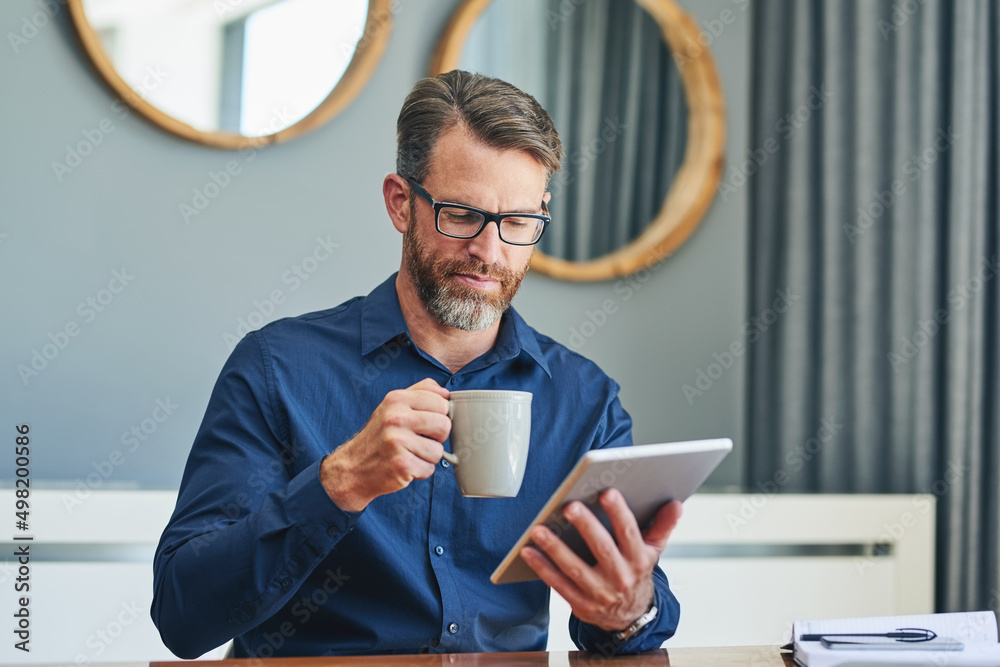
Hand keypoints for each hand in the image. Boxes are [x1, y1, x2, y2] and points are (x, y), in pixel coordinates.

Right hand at [320, 378, 450, 510]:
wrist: (355, 466)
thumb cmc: (380, 435)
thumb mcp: (394, 405)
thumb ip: (421, 392)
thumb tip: (446, 392)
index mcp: (397, 399)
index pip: (442, 403)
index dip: (438, 415)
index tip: (424, 423)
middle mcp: (396, 418)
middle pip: (444, 425)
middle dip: (436, 437)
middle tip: (418, 440)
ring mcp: (397, 441)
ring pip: (439, 450)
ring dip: (428, 456)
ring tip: (409, 453)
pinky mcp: (401, 464)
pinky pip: (429, 468)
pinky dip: (420, 471)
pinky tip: (405, 465)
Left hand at [520, 490, 681, 631]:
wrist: (631, 617)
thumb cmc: (637, 573)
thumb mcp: (653, 551)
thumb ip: (662, 525)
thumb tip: (676, 504)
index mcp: (639, 560)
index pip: (629, 533)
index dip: (619, 513)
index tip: (607, 492)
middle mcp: (621, 578)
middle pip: (602, 550)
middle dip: (586, 527)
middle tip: (569, 507)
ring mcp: (600, 593)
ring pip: (576, 569)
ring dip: (556, 549)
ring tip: (539, 529)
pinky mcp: (581, 605)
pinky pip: (559, 585)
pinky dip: (543, 569)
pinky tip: (529, 552)